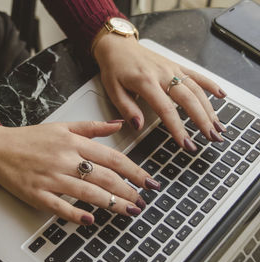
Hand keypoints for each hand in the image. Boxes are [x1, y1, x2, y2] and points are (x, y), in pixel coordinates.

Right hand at [0, 121, 158, 224]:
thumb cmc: (31, 138)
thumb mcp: (62, 125)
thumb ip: (92, 127)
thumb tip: (118, 124)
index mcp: (73, 142)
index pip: (111, 157)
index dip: (134, 170)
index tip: (148, 181)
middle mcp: (65, 159)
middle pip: (104, 177)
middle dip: (128, 191)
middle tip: (142, 201)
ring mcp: (51, 178)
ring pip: (87, 193)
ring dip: (111, 204)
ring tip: (128, 211)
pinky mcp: (38, 194)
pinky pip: (59, 206)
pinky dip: (75, 215)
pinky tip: (90, 220)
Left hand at [93, 35, 226, 150]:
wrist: (118, 46)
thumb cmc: (114, 68)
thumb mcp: (113, 90)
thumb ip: (127, 108)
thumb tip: (138, 126)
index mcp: (146, 82)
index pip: (166, 109)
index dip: (178, 128)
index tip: (186, 143)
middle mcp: (162, 74)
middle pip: (188, 99)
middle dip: (202, 120)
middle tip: (212, 138)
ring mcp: (171, 69)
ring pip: (196, 89)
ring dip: (209, 108)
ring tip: (217, 126)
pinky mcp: (175, 65)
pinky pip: (196, 74)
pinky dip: (210, 84)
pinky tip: (221, 96)